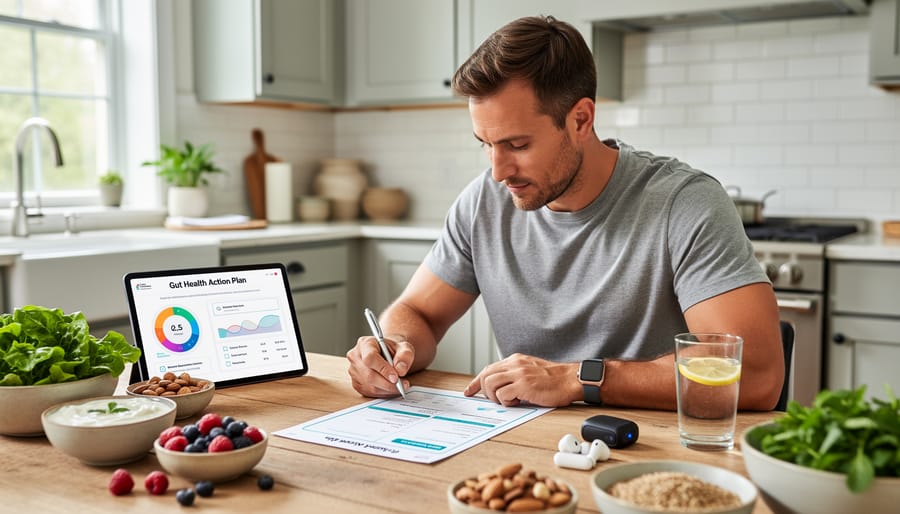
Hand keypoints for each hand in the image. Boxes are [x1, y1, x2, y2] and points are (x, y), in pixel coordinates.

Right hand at [346, 335, 412, 397]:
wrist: (387, 354)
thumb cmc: (393, 350)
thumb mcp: (404, 347)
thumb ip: (405, 356)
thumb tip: (400, 370)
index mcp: (365, 344)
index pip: (370, 358)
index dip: (383, 369)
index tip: (396, 377)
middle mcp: (356, 357)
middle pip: (369, 375)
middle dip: (388, 384)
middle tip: (404, 385)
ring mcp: (354, 372)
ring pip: (370, 387)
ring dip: (388, 390)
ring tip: (401, 386)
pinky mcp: (356, 384)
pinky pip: (370, 392)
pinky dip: (384, 393)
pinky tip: (392, 388)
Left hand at [464, 353, 579, 406]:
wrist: (571, 380)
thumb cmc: (554, 379)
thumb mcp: (531, 370)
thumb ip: (515, 373)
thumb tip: (501, 386)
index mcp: (515, 360)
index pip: (488, 369)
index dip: (476, 381)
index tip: (469, 391)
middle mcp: (515, 364)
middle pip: (486, 376)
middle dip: (486, 391)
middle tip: (496, 400)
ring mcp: (519, 374)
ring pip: (491, 384)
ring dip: (496, 397)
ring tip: (509, 401)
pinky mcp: (524, 385)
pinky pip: (503, 395)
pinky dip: (506, 402)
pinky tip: (518, 402)